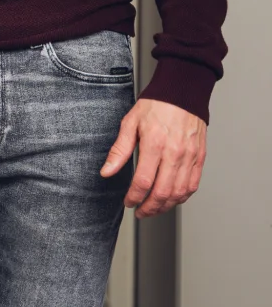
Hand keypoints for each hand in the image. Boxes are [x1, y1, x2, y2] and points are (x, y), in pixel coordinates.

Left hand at [101, 96, 206, 216]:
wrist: (182, 94)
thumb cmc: (155, 106)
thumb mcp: (130, 123)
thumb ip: (119, 150)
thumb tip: (106, 171)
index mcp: (155, 145)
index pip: (144, 181)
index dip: (134, 197)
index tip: (128, 202)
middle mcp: (175, 154)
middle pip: (163, 192)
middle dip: (149, 207)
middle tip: (139, 212)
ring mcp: (190, 158)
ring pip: (179, 193)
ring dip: (166, 206)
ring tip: (153, 209)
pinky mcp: (200, 159)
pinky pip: (192, 185)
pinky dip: (182, 197)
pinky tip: (171, 199)